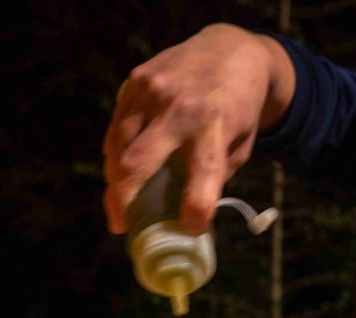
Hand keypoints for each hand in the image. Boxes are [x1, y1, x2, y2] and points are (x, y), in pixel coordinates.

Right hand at [102, 24, 294, 235]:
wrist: (231, 51)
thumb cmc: (238, 108)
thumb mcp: (240, 144)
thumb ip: (215, 175)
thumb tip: (187, 212)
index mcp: (216, 128)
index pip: (205, 177)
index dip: (196, 211)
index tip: (191, 228)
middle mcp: (181, 109)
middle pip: (138, 164)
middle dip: (122, 200)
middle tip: (120, 223)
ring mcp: (154, 92)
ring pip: (119, 146)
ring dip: (115, 178)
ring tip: (119, 197)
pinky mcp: (137, 80)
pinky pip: (117, 126)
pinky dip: (116, 150)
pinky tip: (120, 164)